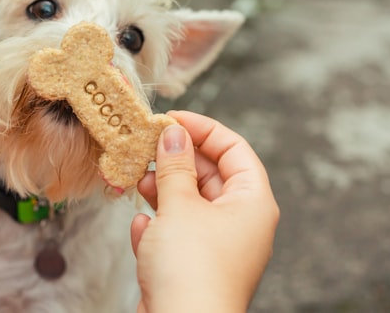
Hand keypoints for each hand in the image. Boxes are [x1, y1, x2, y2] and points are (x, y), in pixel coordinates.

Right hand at [130, 111, 278, 312]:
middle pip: (210, 174)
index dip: (202, 129)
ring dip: (161, 191)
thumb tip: (173, 133)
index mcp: (252, 202)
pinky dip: (158, 226)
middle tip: (144, 146)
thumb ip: (174, 166)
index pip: (234, 148)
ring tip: (137, 182)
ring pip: (189, 204)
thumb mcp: (179, 206)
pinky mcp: (194, 267)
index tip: (170, 119)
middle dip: (175, 160)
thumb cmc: (191, 270)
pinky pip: (177, 234)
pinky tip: (141, 228)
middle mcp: (240, 223)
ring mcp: (218, 247)